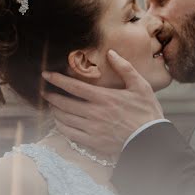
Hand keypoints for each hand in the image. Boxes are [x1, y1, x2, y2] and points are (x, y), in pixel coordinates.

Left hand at [42, 50, 164, 157]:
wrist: (150, 139)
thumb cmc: (147, 112)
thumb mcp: (140, 86)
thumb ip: (125, 68)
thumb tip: (111, 53)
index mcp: (104, 97)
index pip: (74, 86)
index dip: (57, 80)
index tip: (45, 75)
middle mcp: (94, 113)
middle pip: (64, 103)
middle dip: (51, 96)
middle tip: (44, 92)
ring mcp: (92, 128)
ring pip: (65, 118)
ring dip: (55, 111)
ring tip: (51, 106)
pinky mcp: (93, 141)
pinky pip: (70, 134)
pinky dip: (61, 127)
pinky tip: (60, 122)